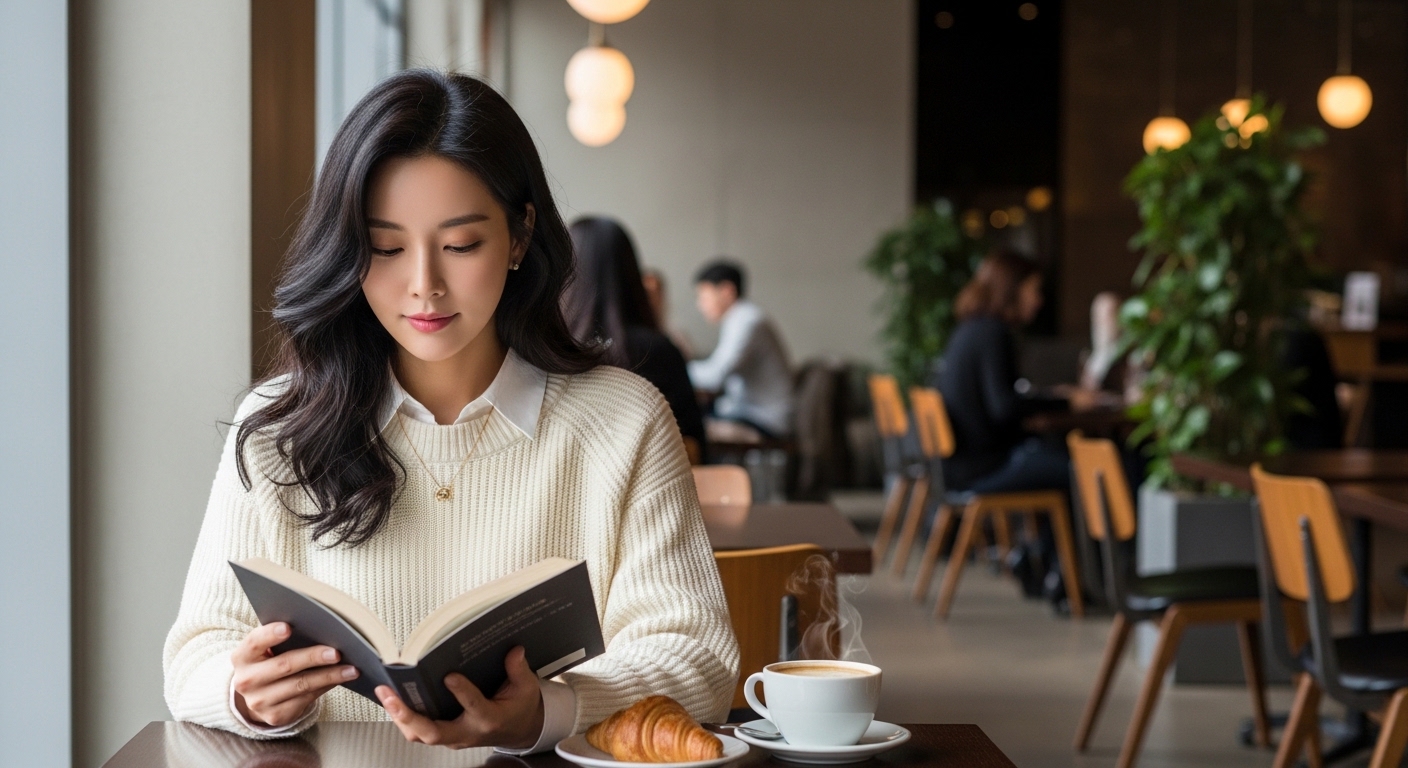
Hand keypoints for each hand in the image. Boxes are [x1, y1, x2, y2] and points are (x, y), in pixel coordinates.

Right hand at [231, 622, 358, 726]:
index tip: (288, 627)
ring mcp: (260, 701)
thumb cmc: (268, 661)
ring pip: (300, 685)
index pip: (254, 642)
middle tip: (336, 652)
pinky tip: (341, 679)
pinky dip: (326, 686)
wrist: (257, 694)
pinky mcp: (275, 716)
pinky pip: (307, 699)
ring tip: (351, 668)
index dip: (270, 635)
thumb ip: (281, 637)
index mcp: (242, 656)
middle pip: (284, 665)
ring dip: (329, 676)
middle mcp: (246, 681)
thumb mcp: (265, 649)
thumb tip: (319, 627)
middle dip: (313, 657)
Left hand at [376, 646, 544, 749]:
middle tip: (392, 694)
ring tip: (386, 694)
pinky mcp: (444, 736)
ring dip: (399, 717)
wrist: (518, 730)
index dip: (461, 692)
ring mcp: (453, 737)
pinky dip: (403, 718)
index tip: (449, 676)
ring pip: (420, 735)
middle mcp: (467, 732)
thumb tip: (514, 651)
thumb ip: (519, 670)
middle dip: (409, 714)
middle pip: (433, 732)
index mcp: (489, 719)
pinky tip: (393, 700)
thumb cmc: (519, 709)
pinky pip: (418, 732)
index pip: (474, 706)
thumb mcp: (526, 689)